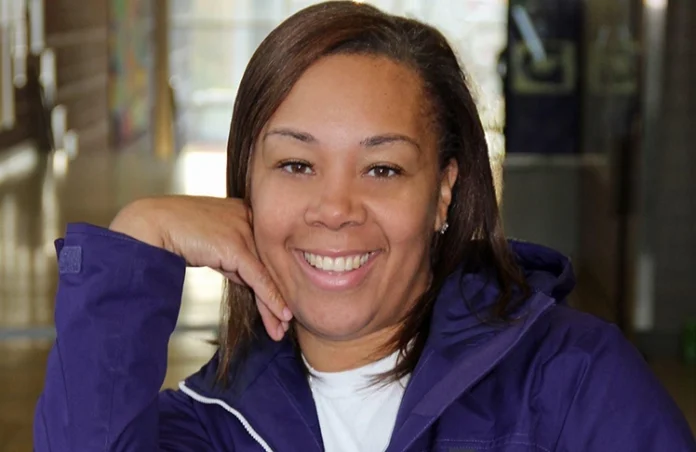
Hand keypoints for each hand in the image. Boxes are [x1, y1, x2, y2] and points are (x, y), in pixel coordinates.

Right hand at [109, 195, 291, 340]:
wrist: (152, 224)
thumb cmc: (178, 231)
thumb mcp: (215, 244)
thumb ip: (234, 258)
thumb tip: (248, 279)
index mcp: (247, 212)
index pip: (266, 252)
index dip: (274, 280)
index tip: (281, 304)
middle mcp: (250, 218)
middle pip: (270, 264)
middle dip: (279, 296)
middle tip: (286, 321)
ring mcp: (244, 230)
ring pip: (267, 274)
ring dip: (275, 305)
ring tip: (282, 328)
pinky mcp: (236, 246)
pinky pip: (259, 277)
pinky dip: (271, 298)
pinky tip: (280, 315)